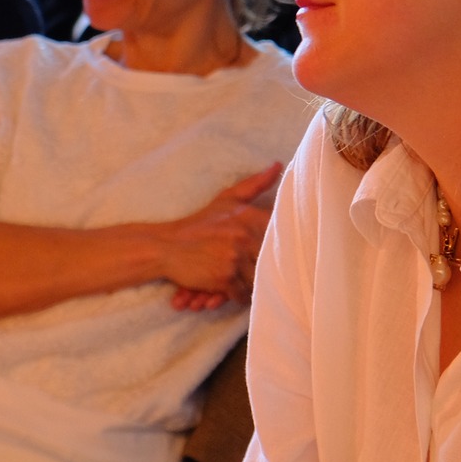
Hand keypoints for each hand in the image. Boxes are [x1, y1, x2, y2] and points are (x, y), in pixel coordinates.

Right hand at [154, 163, 281, 308]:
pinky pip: (244, 294)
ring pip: (259, 280)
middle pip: (272, 262)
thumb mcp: (227, 199)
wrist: (167, 246)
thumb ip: (255, 184)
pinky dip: (239, 295)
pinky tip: (231, 290)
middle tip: (272, 277)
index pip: (281, 236)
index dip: (289, 249)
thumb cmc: (200, 224)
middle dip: (271, 271)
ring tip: (246, 283)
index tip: (292, 255)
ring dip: (253, 285)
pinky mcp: (225, 278)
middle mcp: (245, 236)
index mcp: (249, 217)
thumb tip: (278, 165)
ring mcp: (235, 258)